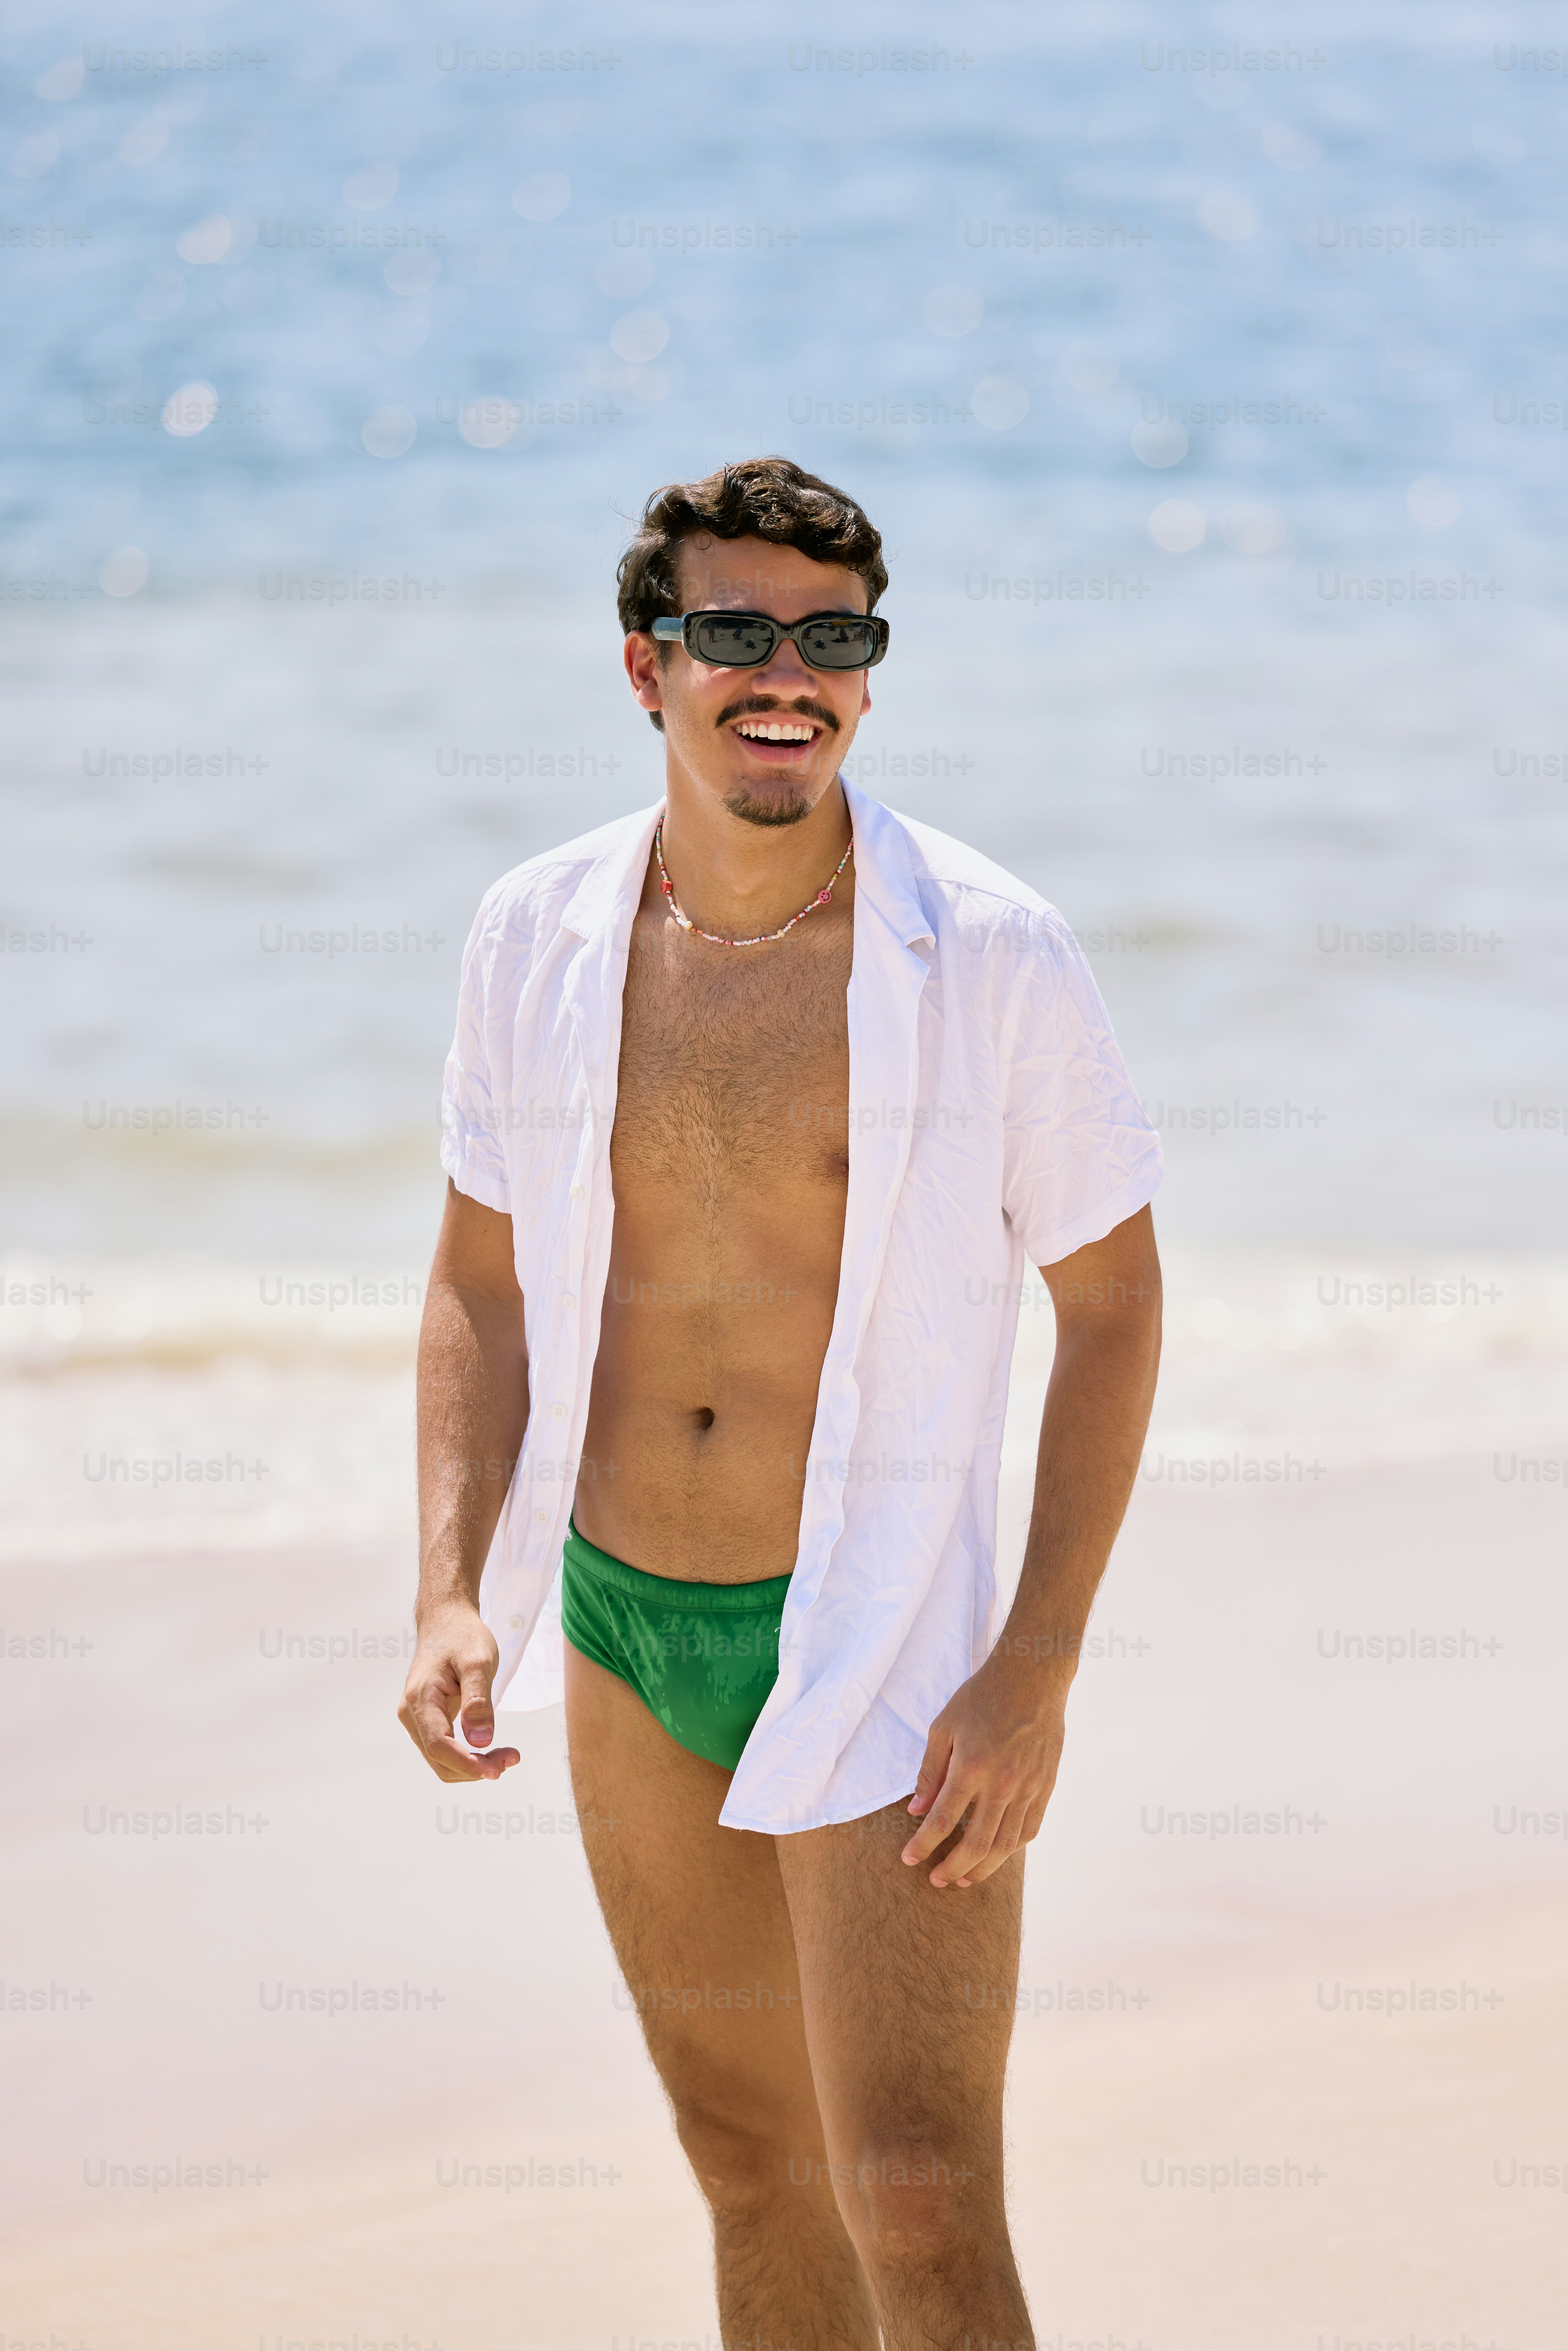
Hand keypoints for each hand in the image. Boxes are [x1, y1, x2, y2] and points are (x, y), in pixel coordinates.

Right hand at [398, 1602, 520, 1782]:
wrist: (446, 1621)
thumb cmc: (462, 1636)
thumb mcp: (478, 1662)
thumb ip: (478, 1701)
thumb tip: (481, 1741)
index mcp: (420, 1698)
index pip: (439, 1746)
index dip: (467, 1764)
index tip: (498, 1770)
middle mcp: (411, 1713)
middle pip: (439, 1759)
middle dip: (475, 1768)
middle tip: (511, 1759)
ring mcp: (416, 1718)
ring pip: (440, 1759)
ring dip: (472, 1765)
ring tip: (506, 1756)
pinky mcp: (426, 1719)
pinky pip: (443, 1748)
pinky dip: (466, 1756)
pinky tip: (489, 1749)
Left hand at [900, 1653, 1067, 1888]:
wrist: (1032, 1678)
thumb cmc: (982, 1697)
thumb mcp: (944, 1725)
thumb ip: (930, 1770)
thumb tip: (916, 1810)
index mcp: (971, 1767)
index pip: (943, 1821)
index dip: (923, 1846)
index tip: (908, 1860)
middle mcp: (1002, 1784)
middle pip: (975, 1844)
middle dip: (952, 1869)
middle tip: (936, 1880)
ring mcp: (1027, 1788)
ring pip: (1005, 1846)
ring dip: (982, 1869)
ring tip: (963, 1879)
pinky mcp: (1045, 1787)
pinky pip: (1029, 1830)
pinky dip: (1011, 1850)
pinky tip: (995, 1856)